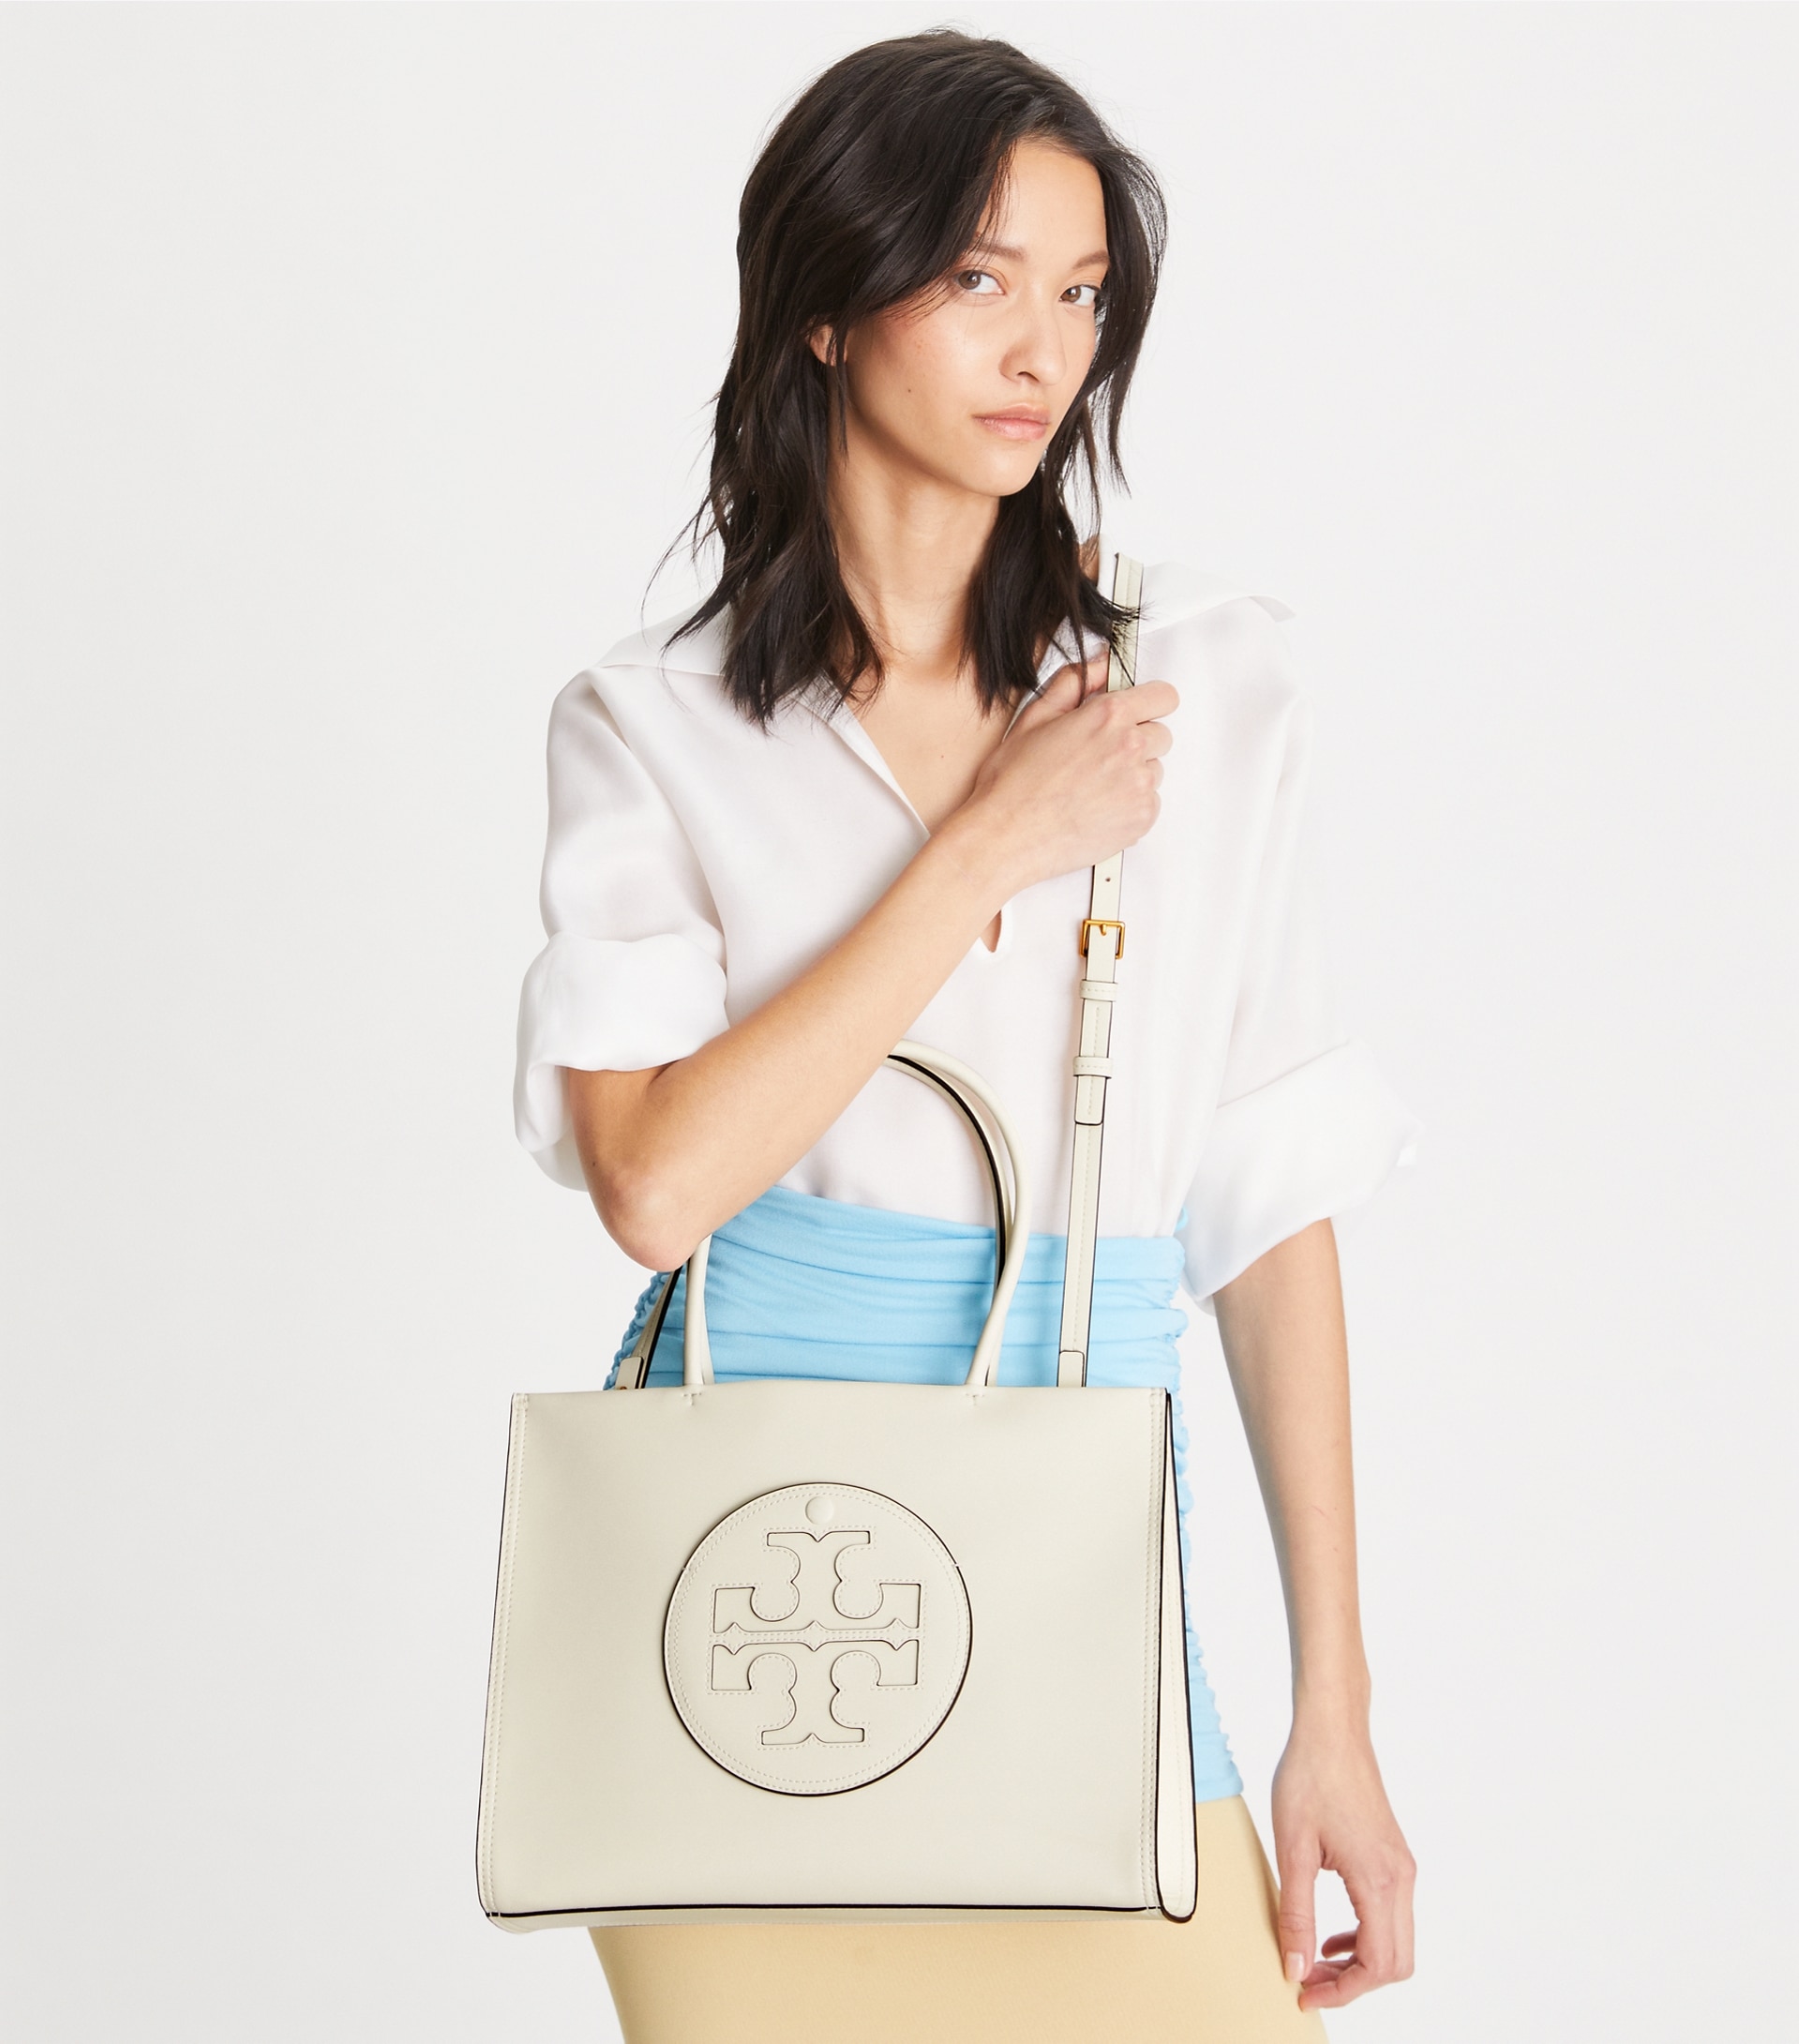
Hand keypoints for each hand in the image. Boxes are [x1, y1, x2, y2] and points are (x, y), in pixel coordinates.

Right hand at [940, 657, 1177, 895]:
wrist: (1007, 836)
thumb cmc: (1014, 783)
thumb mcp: (1035, 717)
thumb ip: (1074, 683)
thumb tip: (1100, 665)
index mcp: (1108, 717)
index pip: (1163, 697)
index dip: (1149, 703)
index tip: (1138, 712)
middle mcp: (1130, 748)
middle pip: (1160, 735)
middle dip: (1136, 740)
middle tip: (1099, 756)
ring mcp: (1139, 786)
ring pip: (1154, 770)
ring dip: (1132, 774)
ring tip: (1092, 785)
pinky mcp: (1141, 818)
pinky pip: (1149, 802)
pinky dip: (1129, 804)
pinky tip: (1096, 806)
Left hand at [1271, 1719, 1415, 2011]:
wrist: (1333, 1728)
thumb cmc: (1311, 1777)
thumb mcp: (1292, 1848)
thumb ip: (1296, 1914)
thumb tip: (1296, 1967)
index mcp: (1379, 1879)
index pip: (1378, 1964)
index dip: (1343, 1991)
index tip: (1305, 1993)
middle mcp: (1401, 1878)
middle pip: (1395, 1963)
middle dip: (1353, 1982)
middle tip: (1308, 1980)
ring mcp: (1401, 1866)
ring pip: (1396, 1941)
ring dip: (1358, 1961)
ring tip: (1313, 1960)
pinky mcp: (1393, 1857)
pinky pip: (1389, 1915)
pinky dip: (1363, 1935)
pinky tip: (1329, 1931)